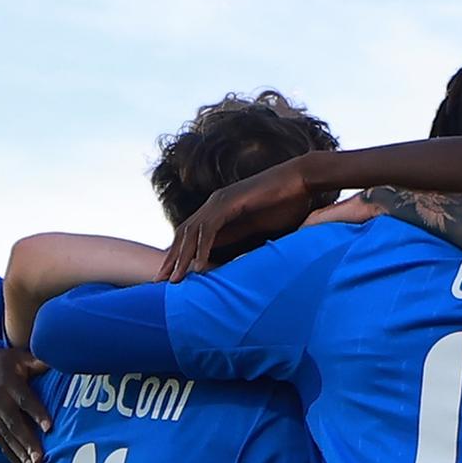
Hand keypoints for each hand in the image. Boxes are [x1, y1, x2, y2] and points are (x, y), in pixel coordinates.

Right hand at [0, 346, 48, 462]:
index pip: (25, 400)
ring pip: (7, 439)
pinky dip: (14, 461)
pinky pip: (2, 446)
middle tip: (41, 459)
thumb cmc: (7, 362)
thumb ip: (39, 361)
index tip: (50, 427)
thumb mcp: (20, 356)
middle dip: (28, 443)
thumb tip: (61, 357)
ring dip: (21, 456)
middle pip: (15, 424)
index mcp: (10, 383)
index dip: (37, 413)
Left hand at [162, 160, 334, 278]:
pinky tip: (199, 267)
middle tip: (160, 282)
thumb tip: (231, 254)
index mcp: (219, 209)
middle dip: (172, 258)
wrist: (302, 180)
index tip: (171, 276)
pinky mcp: (230, 202)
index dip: (179, 254)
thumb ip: (240, 236)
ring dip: (182, 257)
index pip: (190, 234)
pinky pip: (210, 229)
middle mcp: (214, 203)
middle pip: (184, 234)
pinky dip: (202, 248)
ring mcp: (220, 201)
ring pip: (193, 233)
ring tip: (175, 280)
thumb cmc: (286, 203)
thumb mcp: (257, 226)